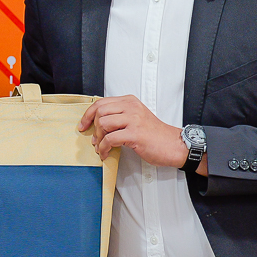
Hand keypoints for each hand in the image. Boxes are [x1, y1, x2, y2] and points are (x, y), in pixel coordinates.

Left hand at [78, 96, 192, 168]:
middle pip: (100, 111)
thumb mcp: (136, 118)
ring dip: (98, 139)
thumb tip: (98, 124)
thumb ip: (120, 116)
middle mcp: (131, 108)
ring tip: (101, 147)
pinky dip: (104, 148)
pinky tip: (106, 153)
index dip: (88, 115)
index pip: (101, 102)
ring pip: (103, 124)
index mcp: (130, 102)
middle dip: (93, 128)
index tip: (83, 125)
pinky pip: (110, 139)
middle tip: (94, 139)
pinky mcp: (135, 134)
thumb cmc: (155, 135)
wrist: (174, 145)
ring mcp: (133, 120)